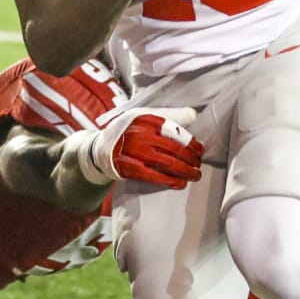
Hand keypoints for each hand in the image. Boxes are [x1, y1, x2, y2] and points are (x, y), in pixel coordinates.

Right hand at [71, 106, 204, 187]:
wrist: (99, 149)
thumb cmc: (127, 130)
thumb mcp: (143, 115)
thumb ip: (168, 115)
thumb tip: (193, 115)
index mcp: (146, 118)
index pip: (175, 130)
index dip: (191, 142)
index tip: (200, 149)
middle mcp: (140, 133)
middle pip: (174, 148)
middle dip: (191, 158)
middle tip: (198, 164)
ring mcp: (133, 151)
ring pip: (167, 163)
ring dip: (185, 171)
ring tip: (195, 175)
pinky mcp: (128, 167)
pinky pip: (153, 176)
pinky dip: (169, 180)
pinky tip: (180, 183)